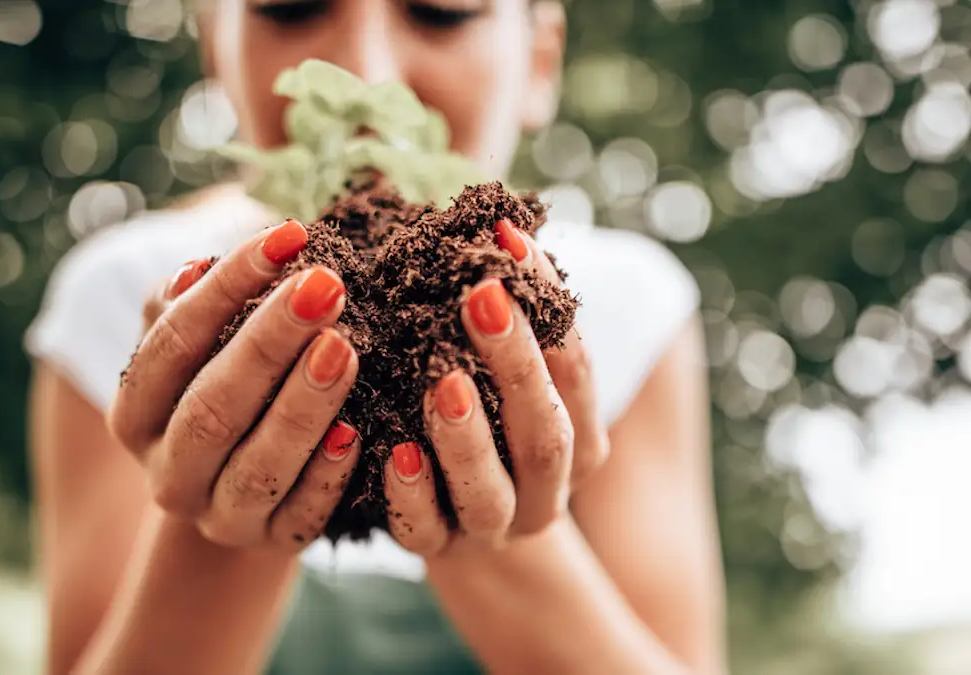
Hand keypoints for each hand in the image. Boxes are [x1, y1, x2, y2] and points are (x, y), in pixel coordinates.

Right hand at [109, 218, 362, 550]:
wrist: (237, 482)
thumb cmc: (216, 383)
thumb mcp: (189, 344)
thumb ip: (181, 304)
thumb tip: (195, 270)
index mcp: (135, 412)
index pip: (172, 343)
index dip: (226, 287)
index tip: (287, 237)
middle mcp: (167, 471)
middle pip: (212, 406)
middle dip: (269, 342)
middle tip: (324, 286)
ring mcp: (218, 514)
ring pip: (257, 464)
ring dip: (302, 405)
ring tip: (342, 347)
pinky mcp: (272, 541)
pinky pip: (301, 515)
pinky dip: (328, 474)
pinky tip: (356, 432)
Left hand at [384, 218, 609, 557]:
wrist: (453, 517)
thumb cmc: (482, 418)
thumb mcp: (503, 370)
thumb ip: (509, 317)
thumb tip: (495, 221)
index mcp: (578, 437)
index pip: (576, 367)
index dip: (547, 304)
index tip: (508, 241)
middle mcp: (547, 489)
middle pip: (543, 434)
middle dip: (515, 363)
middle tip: (482, 296)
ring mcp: (492, 525)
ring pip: (492, 491)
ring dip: (467, 435)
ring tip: (444, 378)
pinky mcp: (435, 548)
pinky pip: (425, 529)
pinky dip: (412, 491)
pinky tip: (393, 450)